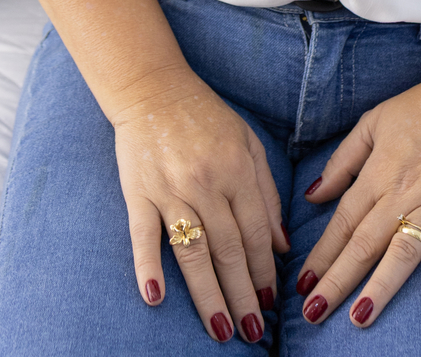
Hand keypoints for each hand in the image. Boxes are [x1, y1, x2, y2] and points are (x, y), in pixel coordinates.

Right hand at [113, 70, 288, 342]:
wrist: (153, 88)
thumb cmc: (205, 116)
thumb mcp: (248, 142)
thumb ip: (266, 191)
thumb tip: (282, 245)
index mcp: (236, 169)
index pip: (256, 233)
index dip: (265, 271)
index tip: (271, 304)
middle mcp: (206, 182)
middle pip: (228, 250)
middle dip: (243, 295)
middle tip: (252, 332)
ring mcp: (170, 188)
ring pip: (193, 252)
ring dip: (208, 295)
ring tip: (220, 329)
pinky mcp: (138, 192)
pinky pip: (143, 235)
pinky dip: (147, 266)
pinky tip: (155, 297)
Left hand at [293, 69, 420, 329]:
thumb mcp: (373, 122)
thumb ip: (343, 161)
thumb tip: (312, 195)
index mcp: (378, 173)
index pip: (342, 222)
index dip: (321, 255)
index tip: (301, 286)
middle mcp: (403, 193)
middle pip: (364, 244)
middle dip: (337, 281)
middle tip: (313, 314)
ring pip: (403, 251)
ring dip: (381, 286)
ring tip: (359, 317)